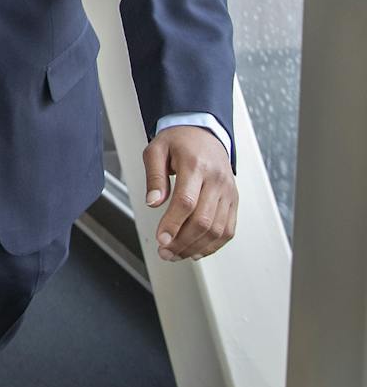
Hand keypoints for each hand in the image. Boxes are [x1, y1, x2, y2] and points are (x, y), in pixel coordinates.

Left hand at [143, 125, 237, 261]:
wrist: (204, 132)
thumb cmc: (178, 141)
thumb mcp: (156, 150)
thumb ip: (154, 176)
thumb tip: (153, 203)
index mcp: (196, 165)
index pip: (186, 201)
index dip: (173, 224)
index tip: (161, 239)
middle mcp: (216, 180)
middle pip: (203, 220)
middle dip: (182, 241)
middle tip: (165, 252)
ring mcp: (228, 191)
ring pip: (217, 229)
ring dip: (196, 247)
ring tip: (176, 254)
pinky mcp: (233, 200)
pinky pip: (228, 229)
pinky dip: (213, 245)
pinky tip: (196, 251)